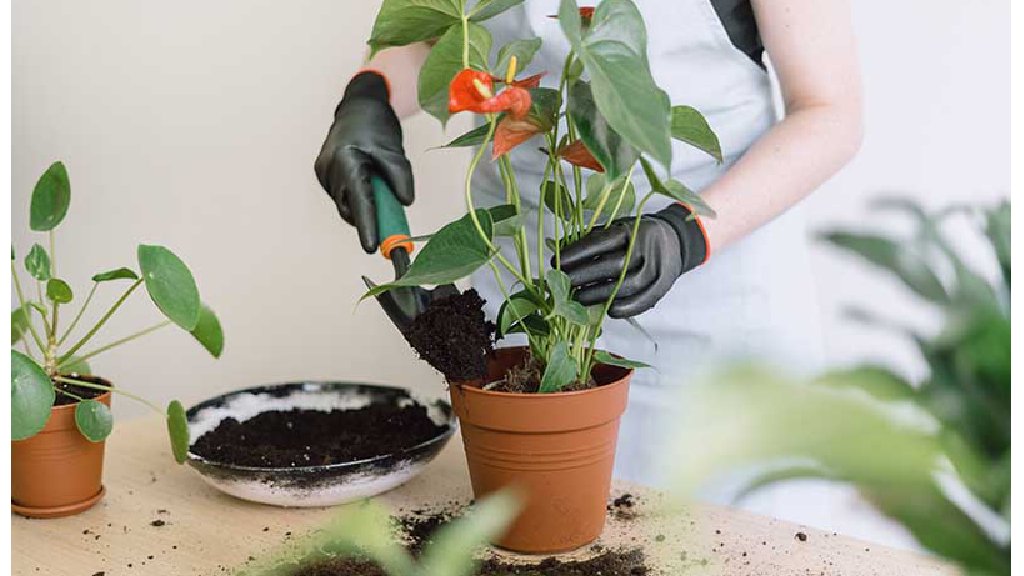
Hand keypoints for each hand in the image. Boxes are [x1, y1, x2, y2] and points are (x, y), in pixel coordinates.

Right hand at [314, 71, 413, 252]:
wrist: (357, 106)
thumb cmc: (376, 126)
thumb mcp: (396, 151)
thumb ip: (401, 178)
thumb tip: (405, 203)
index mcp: (346, 160)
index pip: (359, 201)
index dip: (367, 227)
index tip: (372, 247)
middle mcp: (329, 168)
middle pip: (351, 207)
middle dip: (370, 216)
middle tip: (391, 217)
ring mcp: (323, 172)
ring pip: (347, 203)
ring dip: (364, 203)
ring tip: (376, 181)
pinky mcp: (322, 174)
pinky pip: (343, 195)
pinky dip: (356, 196)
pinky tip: (364, 179)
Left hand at [560, 204, 708, 317]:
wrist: (676, 241)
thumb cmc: (636, 235)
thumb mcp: (618, 227)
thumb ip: (593, 238)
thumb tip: (559, 249)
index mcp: (632, 229)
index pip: (602, 241)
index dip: (578, 253)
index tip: (557, 262)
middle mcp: (647, 248)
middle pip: (613, 265)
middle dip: (584, 275)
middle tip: (563, 283)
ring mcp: (657, 268)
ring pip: (626, 285)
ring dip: (599, 294)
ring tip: (578, 298)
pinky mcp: (662, 287)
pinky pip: (642, 301)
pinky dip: (623, 308)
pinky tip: (606, 310)